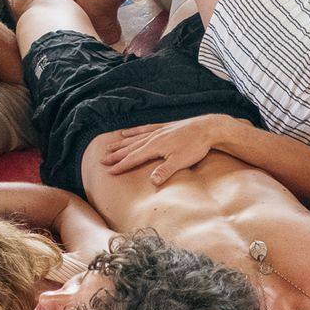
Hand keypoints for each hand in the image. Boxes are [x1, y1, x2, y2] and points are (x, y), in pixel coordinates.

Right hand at [97, 114, 236, 184]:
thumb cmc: (195, 146)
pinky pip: (143, 129)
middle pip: (129, 148)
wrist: (207, 127)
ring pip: (133, 138)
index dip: (121, 166)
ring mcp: (157, 131)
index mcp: (154, 147)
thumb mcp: (181, 161)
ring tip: (109, 147)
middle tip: (102, 161)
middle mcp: (152, 138)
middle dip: (115, 155)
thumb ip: (165, 171)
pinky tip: (126, 132)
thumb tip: (152, 181)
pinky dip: (133, 131)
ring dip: (120, 144)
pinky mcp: (163, 127)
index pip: (133, 158)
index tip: (109, 171)